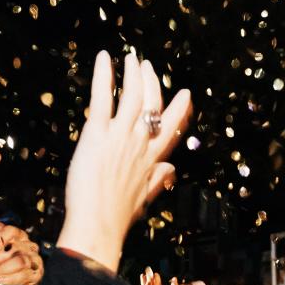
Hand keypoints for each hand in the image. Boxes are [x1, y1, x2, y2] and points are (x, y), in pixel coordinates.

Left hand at [0, 222, 42, 284]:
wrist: (14, 280)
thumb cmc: (4, 261)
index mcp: (19, 236)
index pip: (11, 231)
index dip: (1, 239)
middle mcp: (29, 246)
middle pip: (15, 249)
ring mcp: (35, 260)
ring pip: (21, 262)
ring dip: (3, 270)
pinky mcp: (37, 274)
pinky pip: (24, 276)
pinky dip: (11, 279)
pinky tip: (2, 280)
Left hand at [57, 51, 192, 271]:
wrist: (98, 226)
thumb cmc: (117, 218)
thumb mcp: (144, 199)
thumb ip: (158, 180)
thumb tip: (171, 170)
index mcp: (152, 160)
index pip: (171, 128)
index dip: (179, 109)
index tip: (186, 94)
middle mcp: (140, 144)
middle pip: (152, 104)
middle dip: (151, 82)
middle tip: (146, 66)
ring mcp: (120, 137)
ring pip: (133, 95)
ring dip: (133, 73)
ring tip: (130, 58)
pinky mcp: (97, 134)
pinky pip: (103, 97)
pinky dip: (105, 76)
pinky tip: (105, 58)